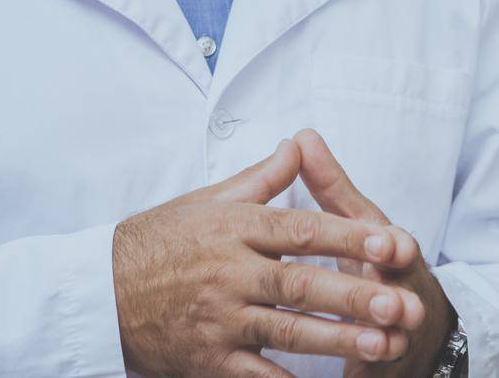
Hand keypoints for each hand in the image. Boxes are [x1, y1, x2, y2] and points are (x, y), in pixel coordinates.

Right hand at [112, 139, 428, 377]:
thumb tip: (300, 144)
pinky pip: (255, 376)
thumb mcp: (206, 201)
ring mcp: (218, 320)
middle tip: (402, 302)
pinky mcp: (206, 360)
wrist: (95, 294)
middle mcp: (229, 273)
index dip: (350, 238)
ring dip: (339, 340)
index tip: (393, 244)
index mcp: (234, 228)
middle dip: (356, 295)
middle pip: (302, 284)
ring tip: (385, 344)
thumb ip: (260, 180)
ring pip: (288, 331)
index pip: (303, 230)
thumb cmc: (156, 242)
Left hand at [294, 130, 457, 377]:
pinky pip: (377, 371)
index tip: (390, 242)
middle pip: (403, 296)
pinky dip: (367, 373)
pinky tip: (354, 377)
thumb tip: (302, 137)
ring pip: (395, 339)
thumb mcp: (359, 224)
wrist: (413, 325)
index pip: (397, 245)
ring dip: (387, 342)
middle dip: (396, 300)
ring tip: (380, 347)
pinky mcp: (385, 365)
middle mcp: (402, 293)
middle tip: (391, 305)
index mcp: (392, 254)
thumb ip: (331, 187)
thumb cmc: (378, 264)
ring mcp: (399, 333)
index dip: (393, 244)